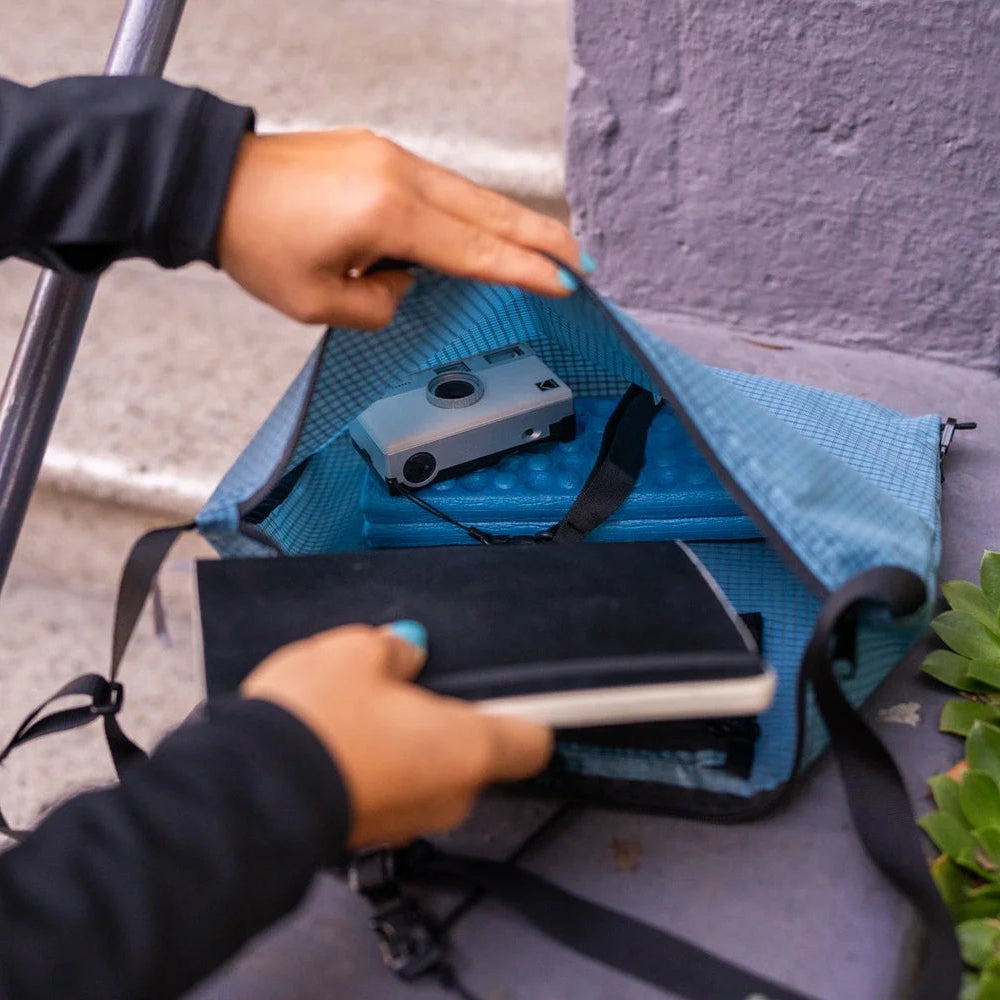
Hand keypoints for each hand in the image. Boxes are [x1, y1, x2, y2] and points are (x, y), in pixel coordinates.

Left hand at [217, 129, 584, 330]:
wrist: (214, 185)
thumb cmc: (255, 240)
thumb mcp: (318, 303)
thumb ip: (380, 306)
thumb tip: (405, 284)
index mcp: (386, 215)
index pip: (474, 251)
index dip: (524, 270)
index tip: (564, 282)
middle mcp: (398, 176)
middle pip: (489, 211)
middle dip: (541, 238)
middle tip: (581, 259)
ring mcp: (390, 157)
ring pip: (470, 195)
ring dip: (511, 223)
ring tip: (544, 247)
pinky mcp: (379, 153)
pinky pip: (440, 186)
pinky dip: (471, 211)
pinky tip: (484, 229)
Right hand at [240, 622, 553, 847]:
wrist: (249, 792)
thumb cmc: (318, 720)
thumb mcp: (357, 653)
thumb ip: (396, 651)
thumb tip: (405, 652)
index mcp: (466, 748)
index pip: (532, 740)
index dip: (531, 713)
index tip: (523, 695)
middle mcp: (449, 796)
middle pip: (472, 752)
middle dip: (445, 717)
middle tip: (409, 683)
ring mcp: (407, 823)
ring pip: (426, 771)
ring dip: (406, 742)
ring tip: (359, 707)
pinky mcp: (366, 834)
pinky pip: (389, 789)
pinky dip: (374, 765)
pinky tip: (338, 737)